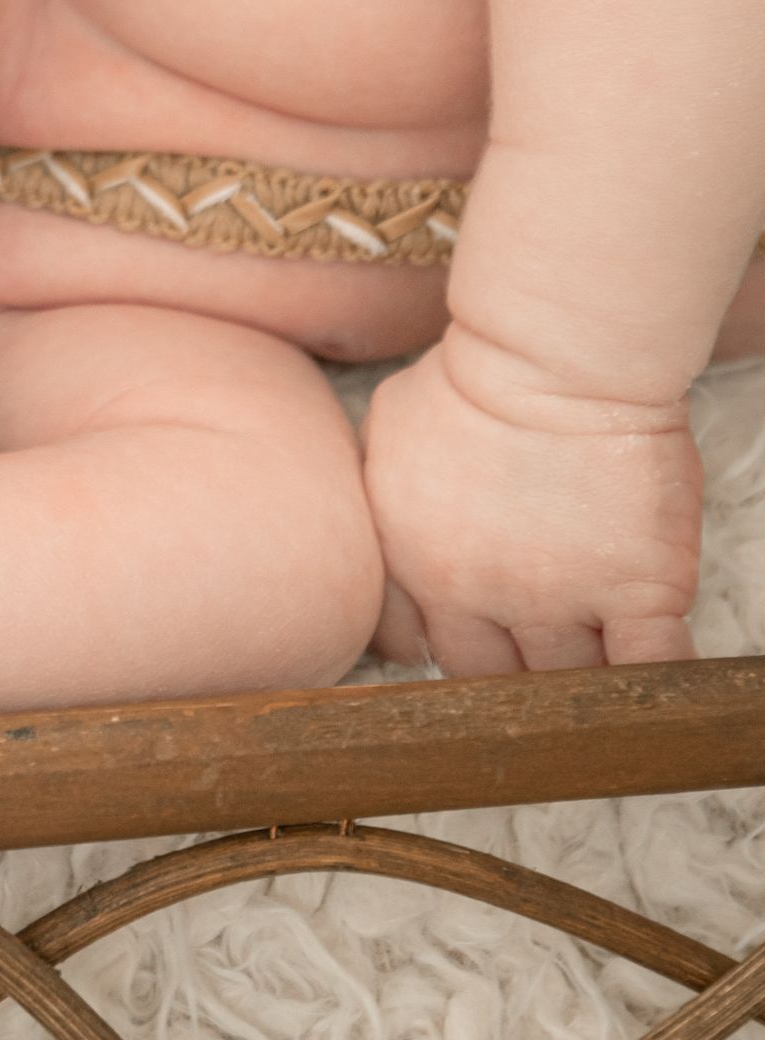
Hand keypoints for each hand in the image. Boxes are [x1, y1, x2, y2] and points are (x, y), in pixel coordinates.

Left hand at [360, 338, 701, 673]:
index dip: (442, 644)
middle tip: (537, 650)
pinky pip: (649, 666)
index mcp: (412, 562)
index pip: (413, 646)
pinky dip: (655, 678)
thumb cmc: (473, 375)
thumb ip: (384, 489)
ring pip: (567, 681)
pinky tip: (654, 664)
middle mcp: (476, 597)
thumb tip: (392, 509)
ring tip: (599, 659)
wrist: (550, 358)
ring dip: (582, 678)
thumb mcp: (388, 429)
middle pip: (490, 677)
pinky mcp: (635, 591)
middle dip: (511, 672)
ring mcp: (557, 600)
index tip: (466, 636)